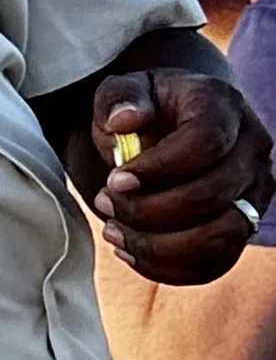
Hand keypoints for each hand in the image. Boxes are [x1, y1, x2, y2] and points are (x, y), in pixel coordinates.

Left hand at [93, 68, 273, 284]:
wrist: (166, 130)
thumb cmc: (145, 110)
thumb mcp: (124, 91)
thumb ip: (119, 98)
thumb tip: (124, 120)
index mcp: (223, 107)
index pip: (204, 144)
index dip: (157, 170)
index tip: (114, 180)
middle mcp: (251, 150)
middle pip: (211, 197)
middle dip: (148, 211)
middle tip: (106, 204)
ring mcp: (253, 193)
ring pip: (219, 239)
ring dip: (158, 246)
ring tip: (115, 232)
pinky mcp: (242, 227)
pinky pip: (214, 264)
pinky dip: (167, 268)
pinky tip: (131, 251)